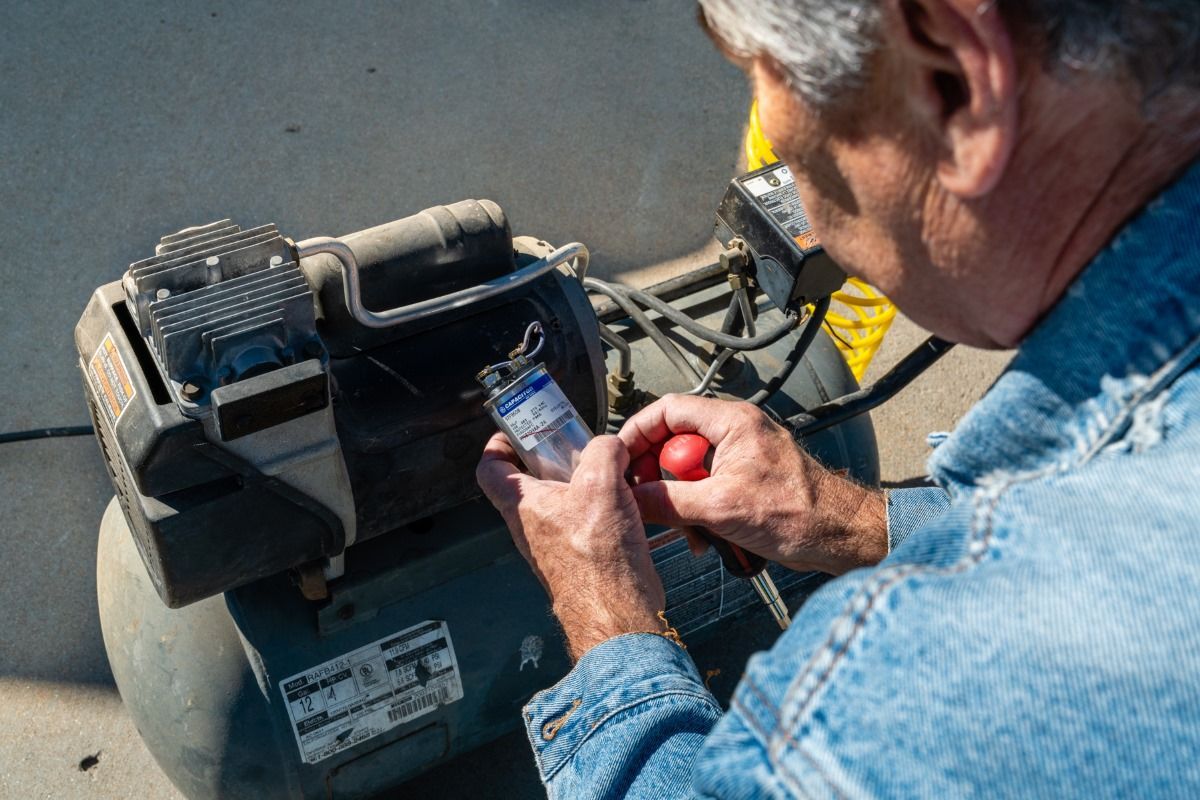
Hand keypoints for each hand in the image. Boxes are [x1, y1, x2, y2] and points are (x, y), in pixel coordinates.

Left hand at [476, 433, 665, 659]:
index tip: (516, 432)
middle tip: (576, 448)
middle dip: (553, 461)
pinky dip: (600, 510)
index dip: (499, 444)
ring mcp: (553, 547)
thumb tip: (610, 446)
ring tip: (609, 476)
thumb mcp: (601, 484)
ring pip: (560, 504)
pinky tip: (625, 508)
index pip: (490, 469)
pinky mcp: (577, 561)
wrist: (617, 613)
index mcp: (522, 506)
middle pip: (530, 483)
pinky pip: (582, 525)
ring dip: (581, 487)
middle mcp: (530, 528)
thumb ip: (603, 451)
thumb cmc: (598, 562)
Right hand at [619, 395, 886, 574]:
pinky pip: (708, 491)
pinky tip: (706, 538)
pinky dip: (700, 513)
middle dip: (660, 478)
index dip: (638, 433)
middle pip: (674, 444)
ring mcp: (742, 458)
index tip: (620, 460)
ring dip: (681, 504)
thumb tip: (630, 499)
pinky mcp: (747, 483)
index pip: (667, 410)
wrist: (843, 538)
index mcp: (732, 422)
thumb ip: (669, 501)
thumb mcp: (721, 508)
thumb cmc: (801, 514)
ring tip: (688, 531)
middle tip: (649, 504)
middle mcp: (736, 432)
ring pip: (689, 472)